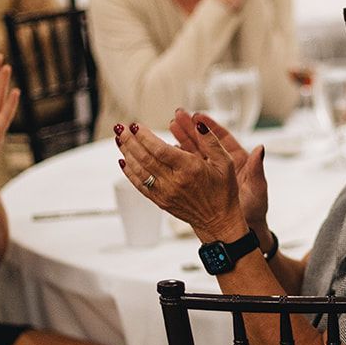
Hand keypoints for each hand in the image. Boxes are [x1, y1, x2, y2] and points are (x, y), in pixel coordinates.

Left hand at [115, 114, 243, 239]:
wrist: (218, 220)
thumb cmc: (223, 191)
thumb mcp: (226, 163)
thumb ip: (211, 141)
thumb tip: (199, 123)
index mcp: (190, 169)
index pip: (160, 149)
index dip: (145, 136)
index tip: (136, 125)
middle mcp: (174, 181)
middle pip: (145, 158)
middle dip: (130, 140)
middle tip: (121, 127)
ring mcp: (165, 193)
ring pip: (139, 170)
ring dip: (127, 153)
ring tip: (119, 139)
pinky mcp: (160, 201)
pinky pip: (139, 185)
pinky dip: (129, 172)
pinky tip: (124, 160)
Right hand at [172, 110, 270, 246]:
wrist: (242, 229)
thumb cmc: (254, 210)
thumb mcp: (257, 190)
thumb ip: (257, 170)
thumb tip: (260, 149)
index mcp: (239, 162)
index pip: (222, 139)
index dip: (210, 127)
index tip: (198, 116)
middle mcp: (223, 165)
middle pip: (205, 142)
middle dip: (191, 128)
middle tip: (177, 116)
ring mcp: (211, 173)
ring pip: (194, 152)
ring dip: (182, 140)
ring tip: (170, 127)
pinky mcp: (201, 183)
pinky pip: (188, 167)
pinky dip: (178, 158)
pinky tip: (167, 150)